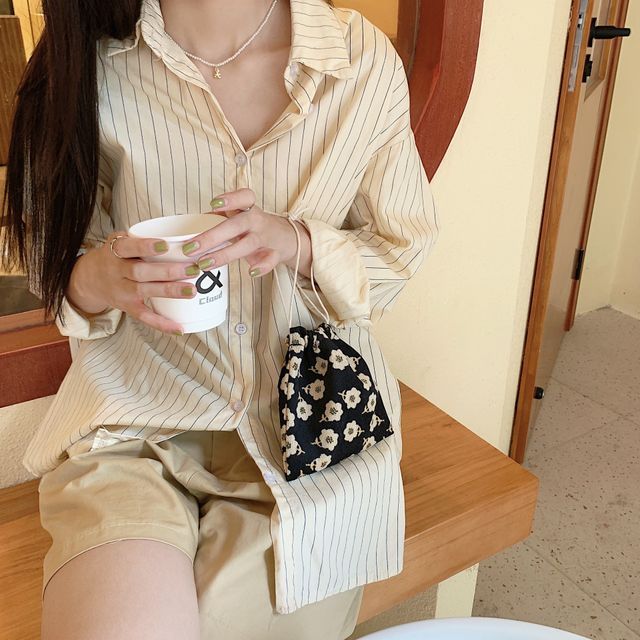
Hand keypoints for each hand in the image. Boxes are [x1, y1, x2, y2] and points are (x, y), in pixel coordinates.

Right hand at [65, 232, 204, 333]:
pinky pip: (145, 317)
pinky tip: (179, 328)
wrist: (89, 279)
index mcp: (115, 252)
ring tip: (192, 290)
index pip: (127, 247)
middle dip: (168, 271)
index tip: (165, 245)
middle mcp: (116, 272)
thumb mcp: (120, 241)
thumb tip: (180, 236)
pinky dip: (162, 324)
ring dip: (170, 291)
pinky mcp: (128, 307)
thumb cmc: (116, 256)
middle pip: (141, 272)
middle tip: (192, 269)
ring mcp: (122, 291)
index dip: (145, 246)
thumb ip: (141, 238)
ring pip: (145, 291)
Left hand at [180, 188, 312, 278]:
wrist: (285, 237)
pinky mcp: (274, 253)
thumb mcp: (237, 217)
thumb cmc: (253, 226)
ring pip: (248, 244)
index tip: (214, 204)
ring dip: (225, 254)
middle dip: (212, 236)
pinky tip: (250, 272)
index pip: (243, 197)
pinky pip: (270, 260)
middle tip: (190, 248)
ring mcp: (266, 237)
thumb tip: (186, 228)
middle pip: (236, 225)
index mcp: (247, 208)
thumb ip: (216, 220)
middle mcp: (257, 220)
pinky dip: (262, 267)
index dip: (231, 199)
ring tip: (204, 264)